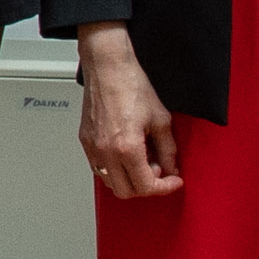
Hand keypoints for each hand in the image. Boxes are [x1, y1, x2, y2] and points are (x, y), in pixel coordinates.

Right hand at [77, 35, 182, 199]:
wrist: (108, 67)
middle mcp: (106, 152)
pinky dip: (114, 169)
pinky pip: (99, 168)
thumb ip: (168, 150)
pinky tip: (125, 153)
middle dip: (146, 186)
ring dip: (128, 179)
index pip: (146, 186)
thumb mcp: (161, 120)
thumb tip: (171, 167)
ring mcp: (93, 148)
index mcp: (127, 148)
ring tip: (141, 160)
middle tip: (158, 171)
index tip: (173, 180)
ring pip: (110, 183)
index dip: (165, 187)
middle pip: (126, 191)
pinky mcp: (85, 141)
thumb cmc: (131, 85)